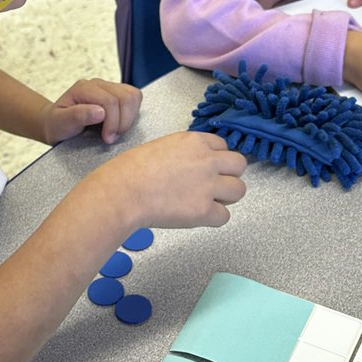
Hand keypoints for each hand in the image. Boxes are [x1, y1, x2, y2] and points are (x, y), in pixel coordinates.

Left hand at [39, 78, 141, 145]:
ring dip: (129, 118)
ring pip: (133, 96)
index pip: (110, 101)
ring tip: (116, 132)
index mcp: (84, 88)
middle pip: (125, 97)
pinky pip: (135, 99)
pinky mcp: (117, 94)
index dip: (113, 122)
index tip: (107, 139)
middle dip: (123, 122)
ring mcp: (109, 87)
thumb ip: (77, 116)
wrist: (56, 124)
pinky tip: (119, 125)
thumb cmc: (57, 125)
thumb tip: (100, 112)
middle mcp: (98, 84)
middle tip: (111, 138)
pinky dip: (132, 114)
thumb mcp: (60, 123)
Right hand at [98, 131, 247, 228]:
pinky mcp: (204, 210)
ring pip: (239, 190)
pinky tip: (197, 217)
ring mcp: (208, 185)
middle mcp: (207, 160)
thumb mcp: (161, 147)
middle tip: (213, 186)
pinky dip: (213, 219)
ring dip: (226, 198)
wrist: (122, 192)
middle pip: (239, 165)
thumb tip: (188, 167)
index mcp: (194, 141)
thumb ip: (183, 154)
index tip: (207, 168)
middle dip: (229, 175)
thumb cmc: (130, 171)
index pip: (223, 146)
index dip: (216, 159)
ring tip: (207, 202)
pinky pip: (225, 217)